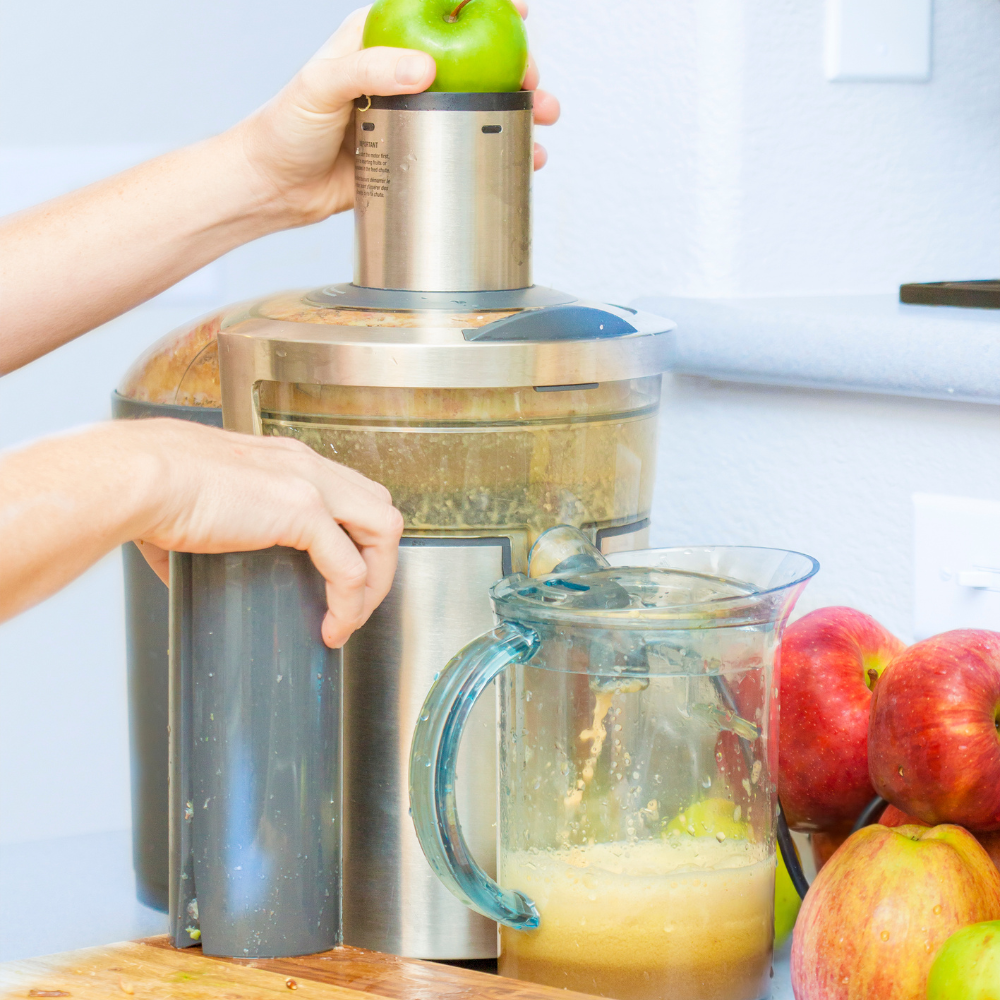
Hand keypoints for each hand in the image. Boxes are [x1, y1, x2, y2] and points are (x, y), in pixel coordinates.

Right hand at [131, 420, 403, 647]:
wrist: (135, 477)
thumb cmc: (148, 489)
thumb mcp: (191, 506)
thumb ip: (198, 535)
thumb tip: (179, 574)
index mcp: (286, 461)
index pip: (352, 493)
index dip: (358, 539)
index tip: (340, 580)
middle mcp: (307, 466)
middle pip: (380, 508)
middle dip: (379, 561)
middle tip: (353, 604)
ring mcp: (310, 484)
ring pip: (383, 531)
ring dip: (376, 581)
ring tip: (349, 619)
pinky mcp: (302, 509)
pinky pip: (350, 566)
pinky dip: (349, 602)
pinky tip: (332, 626)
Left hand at [235, 2, 559, 226]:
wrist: (276, 188)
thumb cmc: (286, 128)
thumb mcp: (322, 86)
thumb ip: (369, 70)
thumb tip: (425, 67)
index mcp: (380, 40)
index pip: (438, 8)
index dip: (481, 3)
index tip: (518, 10)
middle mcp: (402, 73)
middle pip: (471, 59)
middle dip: (512, 66)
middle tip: (532, 83)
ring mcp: (413, 115)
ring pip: (475, 105)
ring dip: (514, 111)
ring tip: (541, 120)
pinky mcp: (415, 154)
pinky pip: (463, 148)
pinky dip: (495, 151)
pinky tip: (520, 158)